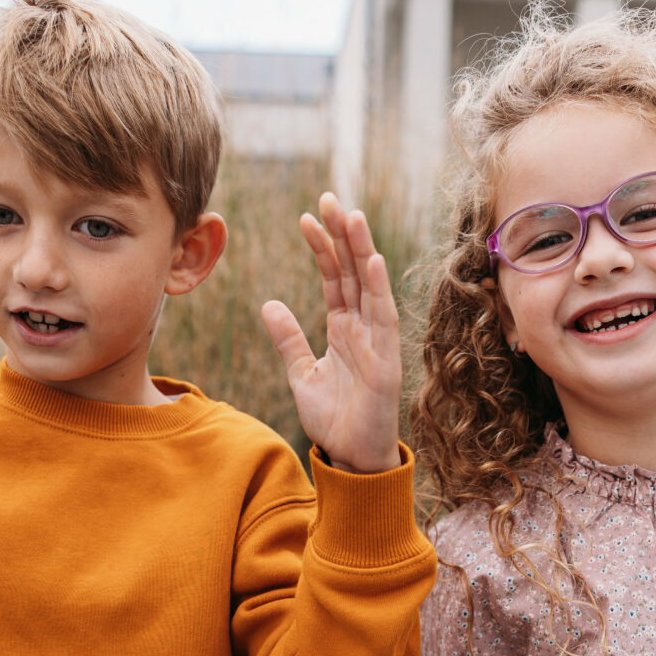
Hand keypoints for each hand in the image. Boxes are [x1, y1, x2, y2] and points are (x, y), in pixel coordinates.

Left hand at [261, 192, 401, 473]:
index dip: (322, 247)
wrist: (351, 457)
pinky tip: (371, 260)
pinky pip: (383, 318)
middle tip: (329, 198)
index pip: (334, 277)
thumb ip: (288, 339)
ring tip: (351, 215)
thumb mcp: (301, 374)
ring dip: (362, 250)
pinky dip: (378, 288)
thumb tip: (269, 303)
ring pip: (370, 286)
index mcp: (343, 328)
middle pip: (353, 271)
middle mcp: (363, 328)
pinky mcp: (386, 360)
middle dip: (342, 235)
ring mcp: (377, 341)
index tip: (307, 217)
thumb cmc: (333, 420)